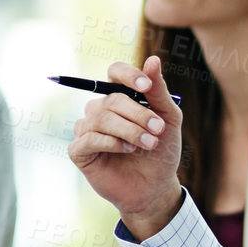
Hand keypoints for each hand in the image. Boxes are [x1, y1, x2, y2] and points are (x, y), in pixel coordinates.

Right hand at [67, 55, 184, 239]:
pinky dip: (111, 142)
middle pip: (111, 98)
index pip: (114, 72)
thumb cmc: (161, 151)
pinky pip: (88, 138)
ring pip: (100, 117)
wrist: (156, 187)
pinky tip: (127, 150)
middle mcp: (101, 110)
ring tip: (148, 144)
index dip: (128, 75)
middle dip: (138, 114)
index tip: (146, 87)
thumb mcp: (168, 119)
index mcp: (121, 97)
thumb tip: (153, 59)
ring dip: (129, 130)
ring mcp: (87, 130)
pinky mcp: (79, 151)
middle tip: (157, 130)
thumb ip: (158, 91)